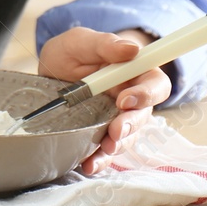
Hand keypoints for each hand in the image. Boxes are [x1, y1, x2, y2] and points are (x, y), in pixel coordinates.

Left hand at [36, 27, 170, 175]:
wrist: (51, 70)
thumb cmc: (71, 52)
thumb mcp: (81, 41)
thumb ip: (105, 44)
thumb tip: (132, 48)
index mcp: (135, 72)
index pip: (155, 84)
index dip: (147, 94)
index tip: (125, 99)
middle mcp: (132, 97)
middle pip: (143, 115)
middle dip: (131, 125)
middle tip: (115, 131)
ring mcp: (118, 118)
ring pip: (128, 136)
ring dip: (118, 145)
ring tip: (105, 148)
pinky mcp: (102, 134)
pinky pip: (107, 150)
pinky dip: (100, 159)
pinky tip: (89, 163)